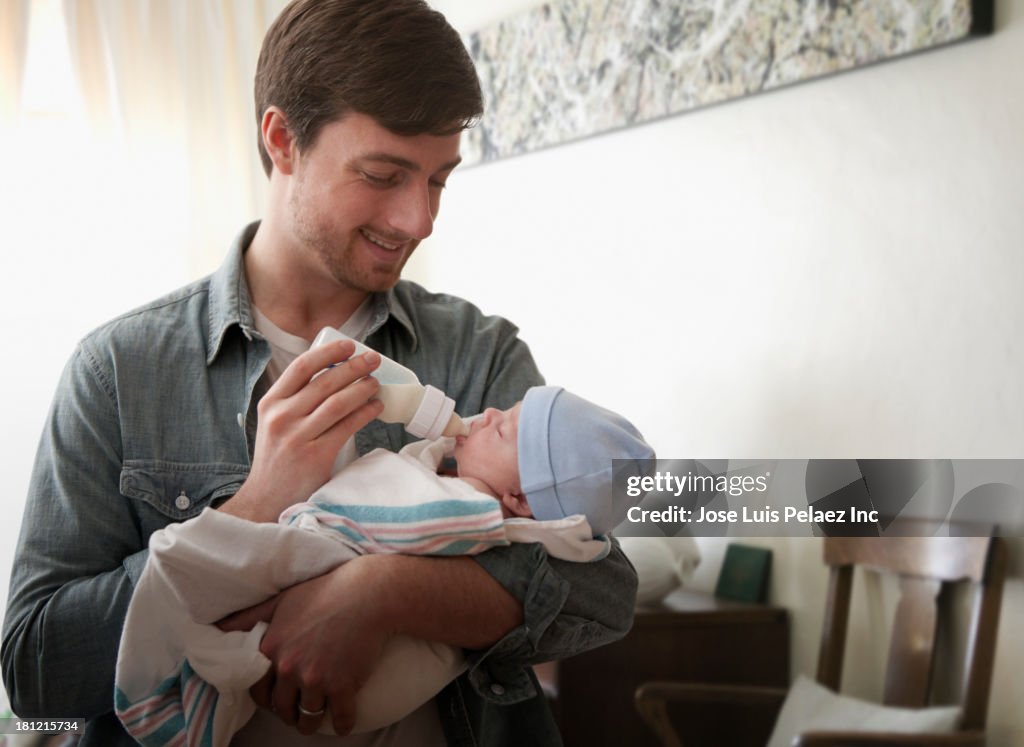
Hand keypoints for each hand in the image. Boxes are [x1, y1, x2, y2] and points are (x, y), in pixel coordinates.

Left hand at [217, 558, 387, 735]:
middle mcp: (289, 668)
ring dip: (310, 724)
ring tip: (316, 719)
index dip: (266, 697)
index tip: (276, 697)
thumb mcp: (280, 600)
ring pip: (308, 718)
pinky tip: (343, 723)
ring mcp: (317, 680)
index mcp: (271, 649)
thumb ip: (248, 617)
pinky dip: (343, 724)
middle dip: (287, 713)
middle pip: (282, 708)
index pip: (258, 690)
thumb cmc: (324, 592)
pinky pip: (341, 718)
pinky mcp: (344, 686)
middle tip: (296, 709)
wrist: (368, 594)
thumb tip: (214, 627)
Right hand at [220, 340, 383, 521]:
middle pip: (324, 382)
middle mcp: (281, 417)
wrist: (266, 498)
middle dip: (353, 367)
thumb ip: (295, 401)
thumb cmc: (277, 457)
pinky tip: (375, 407)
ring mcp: (297, 436)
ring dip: (362, 388)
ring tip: (376, 383)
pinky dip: (365, 413)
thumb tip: (333, 374)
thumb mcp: (274, 423)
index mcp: (270, 403)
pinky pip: (347, 426)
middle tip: (373, 359)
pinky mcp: (316, 455)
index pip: (301, 367)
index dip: (327, 352)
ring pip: (338, 402)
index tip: (348, 345)